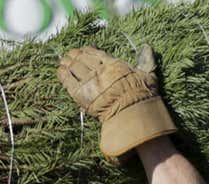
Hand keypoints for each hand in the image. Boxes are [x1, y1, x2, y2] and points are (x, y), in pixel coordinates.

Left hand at [57, 44, 176, 163]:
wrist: (133, 113)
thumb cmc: (143, 96)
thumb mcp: (148, 75)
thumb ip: (146, 60)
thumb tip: (147, 47)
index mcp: (113, 65)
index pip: (96, 53)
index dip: (88, 50)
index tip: (84, 49)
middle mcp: (100, 70)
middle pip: (82, 58)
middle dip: (75, 55)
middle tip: (70, 54)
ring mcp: (89, 81)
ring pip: (74, 67)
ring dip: (67, 62)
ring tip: (63, 61)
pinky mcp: (81, 94)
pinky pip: (67, 80)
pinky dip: (62, 74)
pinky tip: (60, 70)